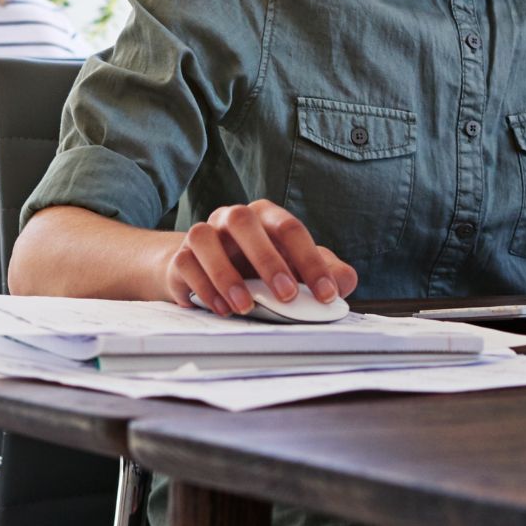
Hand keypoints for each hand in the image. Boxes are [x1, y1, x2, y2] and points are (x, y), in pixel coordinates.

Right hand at [164, 201, 357, 316]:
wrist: (205, 269)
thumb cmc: (258, 267)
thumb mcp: (295, 267)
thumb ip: (324, 271)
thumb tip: (345, 281)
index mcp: (265, 216)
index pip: (290, 228)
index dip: (310, 261)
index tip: (326, 294)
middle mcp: (232, 218)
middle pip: (245, 222)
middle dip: (267, 259)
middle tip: (286, 297)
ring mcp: (203, 234)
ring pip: (204, 238)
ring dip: (225, 274)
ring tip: (246, 308)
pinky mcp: (179, 256)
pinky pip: (185, 264)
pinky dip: (203, 287)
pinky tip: (222, 309)